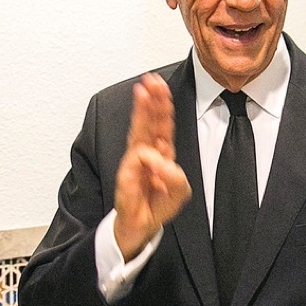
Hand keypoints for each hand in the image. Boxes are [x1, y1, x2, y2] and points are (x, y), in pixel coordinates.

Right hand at [112, 73, 191, 259]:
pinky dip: (149, 159)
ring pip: (139, 131)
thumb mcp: (179, 192)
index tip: (160, 85)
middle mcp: (147, 152)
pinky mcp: (126, 174)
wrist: (141, 225)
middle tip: (150, 79)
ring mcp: (135, 162)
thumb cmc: (157, 204)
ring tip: (142, 92)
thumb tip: (163, 162)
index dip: (162, 104)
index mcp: (161, 152)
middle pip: (149, 121)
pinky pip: (138, 158)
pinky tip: (153, 164)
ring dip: (142, 110)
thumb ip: (176, 177)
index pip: (161, 123)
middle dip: (150, 98)